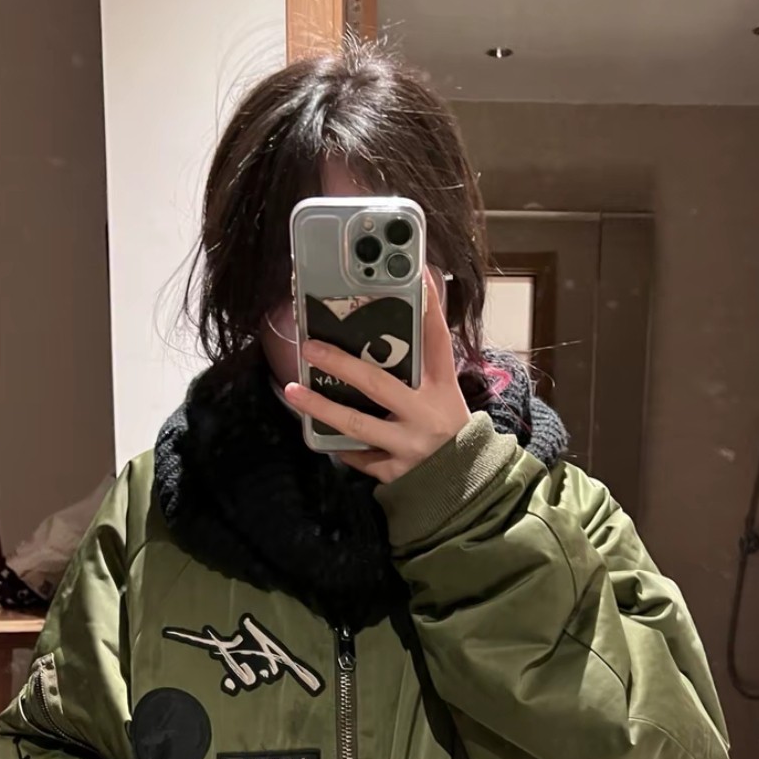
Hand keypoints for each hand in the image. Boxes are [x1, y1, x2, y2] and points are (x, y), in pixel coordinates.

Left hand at [284, 269, 470, 483]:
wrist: (465, 486)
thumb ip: (424, 365)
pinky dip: (338, 443)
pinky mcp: (395, 471)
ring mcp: (409, 445)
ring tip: (294, 390)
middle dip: (339, 363)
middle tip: (309, 346)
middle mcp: (426, 414)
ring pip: (356, 423)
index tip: (417, 271)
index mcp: (443, 389)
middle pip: (377, 383)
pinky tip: (319, 431)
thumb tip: (399, 325)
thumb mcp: (445, 396)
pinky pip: (357, 454)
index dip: (428, 305)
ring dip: (321, 406)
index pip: (437, 340)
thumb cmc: (448, 431)